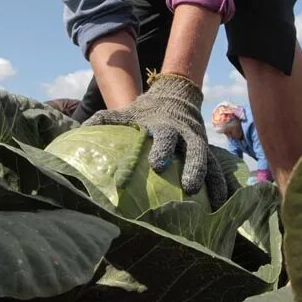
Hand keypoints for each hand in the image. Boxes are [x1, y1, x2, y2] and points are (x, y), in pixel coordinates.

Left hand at [82, 72, 227, 205]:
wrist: (174, 95)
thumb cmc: (144, 111)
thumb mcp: (125, 112)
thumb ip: (104, 120)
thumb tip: (78, 132)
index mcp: (165, 125)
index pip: (165, 137)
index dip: (162, 149)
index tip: (158, 165)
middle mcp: (186, 134)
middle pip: (196, 150)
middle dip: (194, 168)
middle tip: (190, 188)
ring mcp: (199, 143)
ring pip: (211, 162)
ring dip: (214, 182)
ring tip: (215, 203)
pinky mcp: (208, 153)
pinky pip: (218, 171)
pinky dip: (223, 187)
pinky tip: (223, 206)